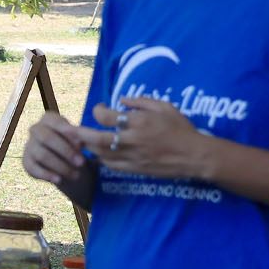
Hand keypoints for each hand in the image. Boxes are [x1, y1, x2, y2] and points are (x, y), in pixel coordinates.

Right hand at [22, 111, 88, 185]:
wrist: (65, 161)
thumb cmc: (73, 146)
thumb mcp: (79, 140)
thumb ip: (78, 139)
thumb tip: (80, 143)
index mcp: (48, 119)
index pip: (56, 123)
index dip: (68, 133)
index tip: (82, 144)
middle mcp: (35, 129)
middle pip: (47, 138)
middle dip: (66, 151)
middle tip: (81, 163)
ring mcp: (28, 145)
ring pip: (42, 155)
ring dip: (60, 166)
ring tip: (76, 175)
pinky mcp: (25, 161)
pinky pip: (34, 168)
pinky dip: (47, 175)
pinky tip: (59, 180)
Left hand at [74, 96, 215, 181]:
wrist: (194, 155)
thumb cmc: (181, 128)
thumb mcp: (165, 107)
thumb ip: (141, 101)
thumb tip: (121, 100)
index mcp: (140, 121)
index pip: (107, 116)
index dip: (98, 111)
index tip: (99, 108)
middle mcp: (133, 140)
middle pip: (97, 139)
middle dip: (81, 134)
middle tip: (74, 130)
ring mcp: (133, 156)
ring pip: (101, 154)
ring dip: (89, 147)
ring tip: (82, 141)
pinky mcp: (135, 169)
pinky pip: (111, 166)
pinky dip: (101, 160)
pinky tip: (98, 155)